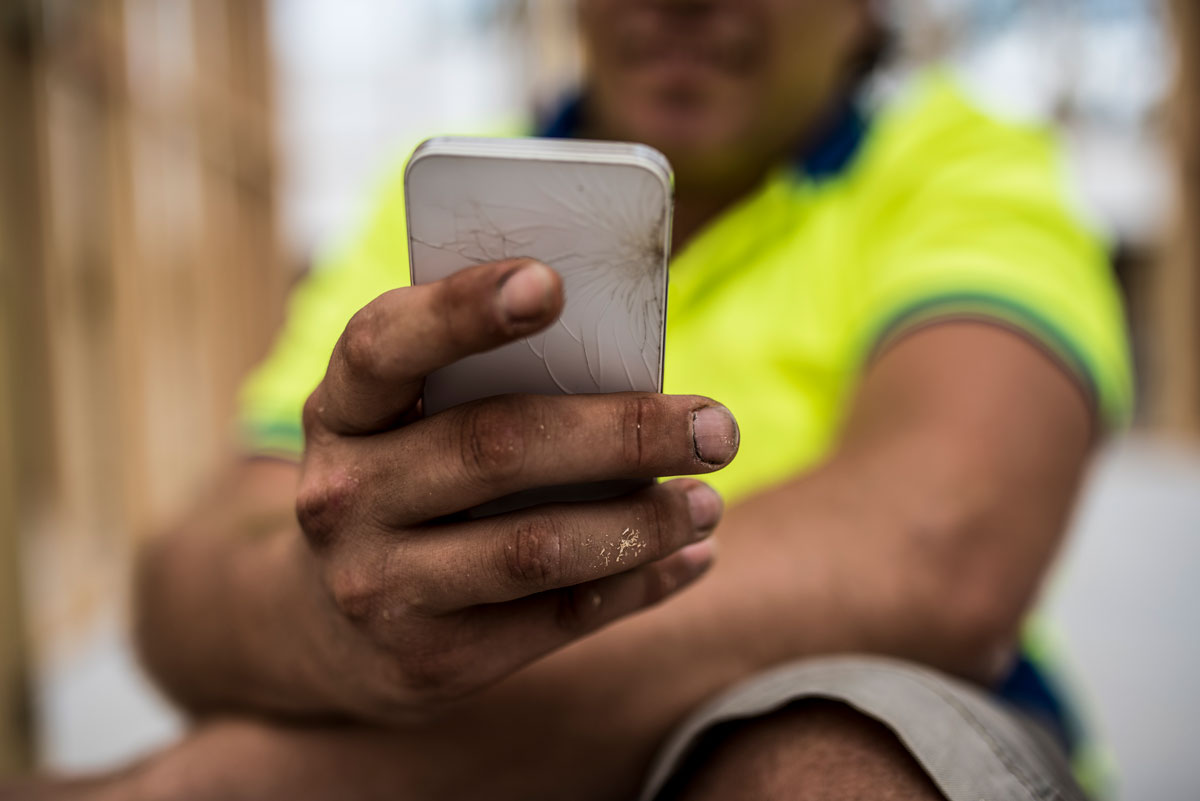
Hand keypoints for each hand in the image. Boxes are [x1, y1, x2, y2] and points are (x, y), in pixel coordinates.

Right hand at [296, 258, 738, 720]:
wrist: (323, 627)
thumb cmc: (401, 483)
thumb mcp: (404, 422)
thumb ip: (481, 384)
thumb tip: (636, 367)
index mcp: (340, 409)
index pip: (385, 345)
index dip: (462, 311)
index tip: (551, 284)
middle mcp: (343, 496)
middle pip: (496, 448)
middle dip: (622, 432)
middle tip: (716, 427)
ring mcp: (378, 586)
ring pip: (535, 547)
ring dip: (642, 523)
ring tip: (708, 501)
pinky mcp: (429, 660)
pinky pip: (557, 618)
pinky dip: (637, 585)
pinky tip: (688, 556)